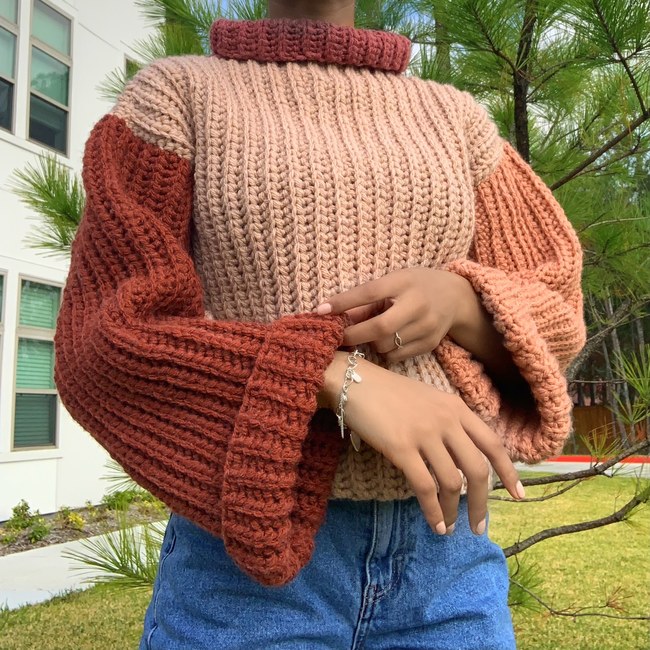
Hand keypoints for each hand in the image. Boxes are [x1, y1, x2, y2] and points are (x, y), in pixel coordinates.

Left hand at [314, 268, 478, 362]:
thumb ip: (366, 300)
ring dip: (370, 343)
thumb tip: (333, 315)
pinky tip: (388, 341)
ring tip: (371, 333)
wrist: (455, 297)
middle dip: (353, 335)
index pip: (369, 292)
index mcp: (404, 282)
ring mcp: (426, 326)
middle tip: (338, 337)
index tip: (321, 310)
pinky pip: (395, 356)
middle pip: (379, 328)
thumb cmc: (415, 286)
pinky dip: (385, 351)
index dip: (344, 302)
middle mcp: (417, 305)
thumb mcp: (393, 283)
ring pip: (385, 345)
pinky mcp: (429, 344)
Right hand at [322, 353, 524, 534]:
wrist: (354, 381)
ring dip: (454, 511)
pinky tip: (434, 523)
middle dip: (481, 503)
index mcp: (456, 408)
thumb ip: (448, 423)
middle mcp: (446, 420)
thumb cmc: (388, 392)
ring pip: (452, 482)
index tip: (519, 496)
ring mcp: (424, 434)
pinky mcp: (401, 448)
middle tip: (479, 526)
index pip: (492, 443)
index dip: (509, 472)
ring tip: (450, 528)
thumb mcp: (428, 400)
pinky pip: (425, 487)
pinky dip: (433, 510)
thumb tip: (460, 460)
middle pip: (477, 469)